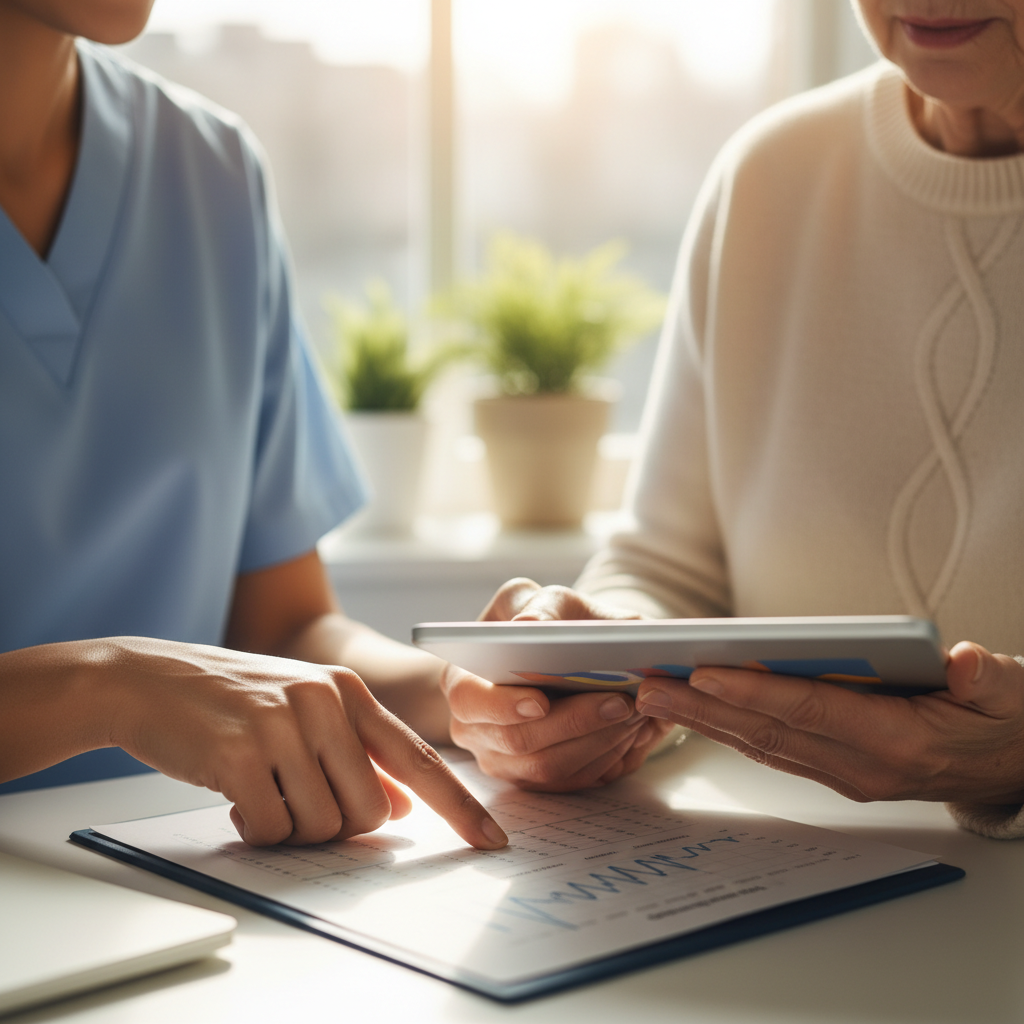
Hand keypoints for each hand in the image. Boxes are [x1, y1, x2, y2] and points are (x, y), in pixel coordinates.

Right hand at [98, 638, 506, 847]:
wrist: (146, 679)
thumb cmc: (230, 701)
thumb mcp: (304, 711)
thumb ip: (356, 753)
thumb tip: (399, 807)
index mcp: (347, 691)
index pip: (417, 758)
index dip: (458, 804)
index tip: (491, 839)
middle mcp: (324, 702)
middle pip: (369, 809)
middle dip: (338, 825)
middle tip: (297, 801)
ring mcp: (283, 725)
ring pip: (322, 824)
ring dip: (291, 825)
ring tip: (261, 789)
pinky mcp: (240, 754)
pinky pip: (274, 828)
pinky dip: (256, 827)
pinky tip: (235, 795)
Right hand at [441, 578, 674, 790]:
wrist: (572, 652)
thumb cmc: (554, 621)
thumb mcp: (549, 601)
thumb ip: (541, 606)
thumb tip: (528, 625)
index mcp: (462, 678)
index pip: (469, 700)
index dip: (503, 706)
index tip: (541, 701)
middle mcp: (474, 727)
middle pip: (518, 742)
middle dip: (572, 723)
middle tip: (618, 702)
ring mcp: (502, 759)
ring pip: (549, 768)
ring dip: (596, 742)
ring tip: (633, 713)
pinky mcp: (536, 780)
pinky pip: (570, 781)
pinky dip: (604, 757)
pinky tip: (629, 731)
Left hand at [635, 641, 1023, 805]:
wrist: (1012, 766)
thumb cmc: (1006, 720)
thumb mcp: (1012, 693)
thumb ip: (989, 679)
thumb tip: (965, 661)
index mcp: (901, 741)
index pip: (814, 711)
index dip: (757, 692)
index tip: (704, 673)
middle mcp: (864, 766)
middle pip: (770, 732)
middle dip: (703, 709)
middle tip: (645, 686)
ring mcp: (847, 774)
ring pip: (761, 744)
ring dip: (702, 721)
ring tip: (651, 696)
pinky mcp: (836, 770)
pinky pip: (772, 749)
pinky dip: (728, 729)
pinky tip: (693, 711)